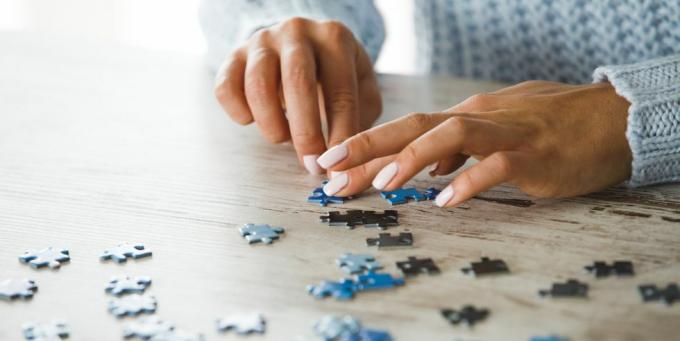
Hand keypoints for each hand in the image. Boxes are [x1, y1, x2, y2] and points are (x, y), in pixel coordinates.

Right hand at [213, 17, 380, 174]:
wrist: (299, 42)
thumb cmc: (333, 72)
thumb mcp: (360, 84)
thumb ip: (362, 115)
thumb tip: (348, 155)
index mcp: (334, 38)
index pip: (341, 91)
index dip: (340, 134)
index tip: (338, 165)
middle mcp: (298, 33)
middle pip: (298, 82)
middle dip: (306, 132)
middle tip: (311, 164)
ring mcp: (262, 41)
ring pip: (259, 85)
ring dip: (271, 123)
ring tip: (282, 140)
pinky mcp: (234, 55)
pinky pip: (226, 87)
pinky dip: (238, 112)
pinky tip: (252, 121)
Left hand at [316, 81, 631, 206]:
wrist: (613, 119)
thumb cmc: (550, 129)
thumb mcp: (495, 136)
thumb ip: (460, 150)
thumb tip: (429, 170)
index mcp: (465, 118)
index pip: (405, 130)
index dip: (364, 147)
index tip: (329, 166)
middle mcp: (477, 119)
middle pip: (415, 125)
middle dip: (369, 146)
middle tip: (331, 169)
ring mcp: (506, 134)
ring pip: (452, 135)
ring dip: (413, 157)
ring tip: (382, 182)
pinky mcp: (535, 154)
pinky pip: (498, 165)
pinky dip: (471, 180)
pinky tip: (446, 200)